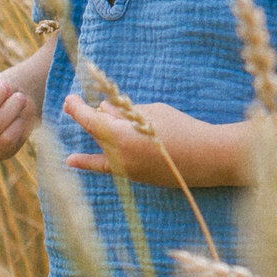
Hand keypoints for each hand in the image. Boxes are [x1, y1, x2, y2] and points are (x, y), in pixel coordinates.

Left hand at [61, 94, 238, 186]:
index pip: (91, 121)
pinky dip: (89, 162)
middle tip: (73, 104)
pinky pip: (107, 166)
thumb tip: (103, 110)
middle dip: (87, 116)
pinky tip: (71, 160)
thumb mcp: (151, 113)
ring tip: (88, 120)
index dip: (78, 109)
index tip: (69, 99)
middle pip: (97, 133)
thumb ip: (124, 113)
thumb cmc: (181, 129)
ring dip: (98, 133)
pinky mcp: (136, 177)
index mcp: (120, 137)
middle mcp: (118, 156)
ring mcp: (126, 169)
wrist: (207, 159)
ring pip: (103, 147)